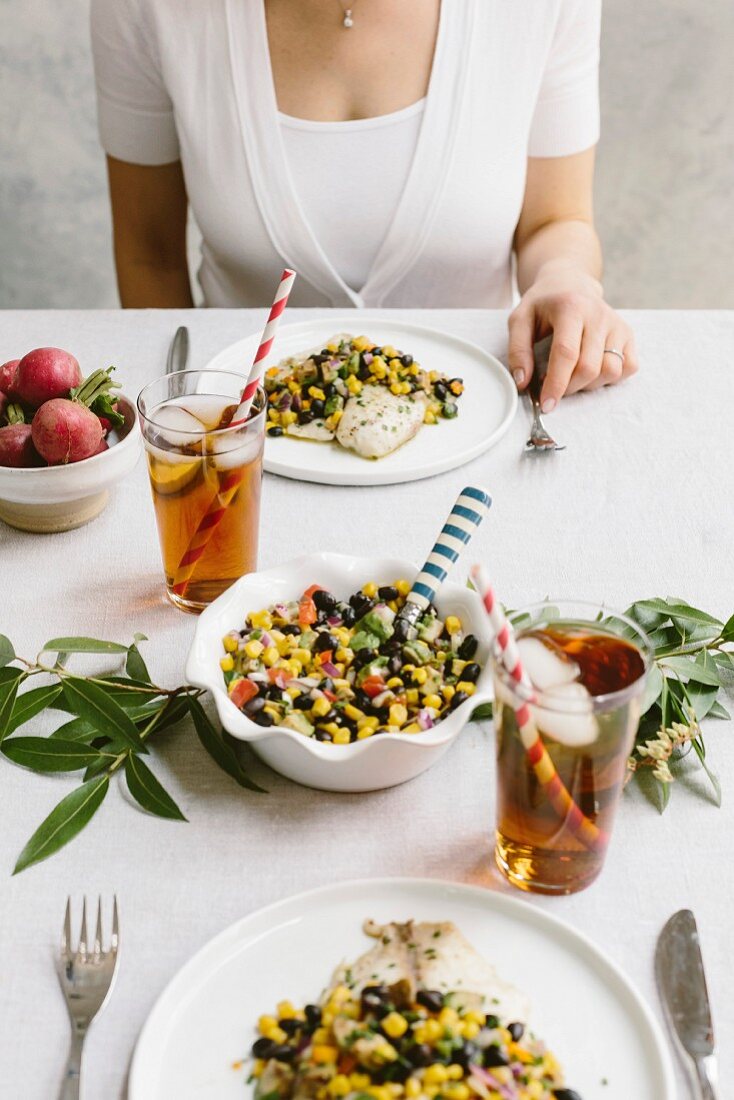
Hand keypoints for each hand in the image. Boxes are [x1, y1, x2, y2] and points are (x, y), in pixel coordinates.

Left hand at [508, 266, 638, 411]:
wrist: (570, 283)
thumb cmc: (543, 305)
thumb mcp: (520, 320)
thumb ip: (518, 351)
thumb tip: (523, 382)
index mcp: (570, 307)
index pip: (566, 354)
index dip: (556, 384)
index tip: (547, 404)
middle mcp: (599, 315)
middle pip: (589, 368)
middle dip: (570, 388)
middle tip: (555, 387)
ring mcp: (616, 324)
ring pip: (611, 371)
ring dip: (590, 385)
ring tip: (572, 377)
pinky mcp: (628, 333)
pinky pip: (629, 367)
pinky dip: (611, 378)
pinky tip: (593, 371)